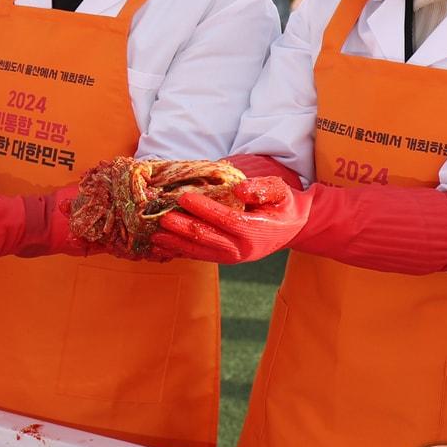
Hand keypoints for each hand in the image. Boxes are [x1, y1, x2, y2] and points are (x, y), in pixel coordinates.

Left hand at [151, 180, 310, 263]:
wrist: (290, 227)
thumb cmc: (282, 204)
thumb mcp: (280, 191)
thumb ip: (264, 188)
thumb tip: (239, 190)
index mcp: (257, 230)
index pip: (227, 220)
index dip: (205, 209)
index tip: (184, 197)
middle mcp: (244, 248)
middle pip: (209, 237)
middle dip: (183, 228)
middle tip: (162, 218)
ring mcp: (234, 256)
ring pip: (201, 251)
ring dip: (177, 244)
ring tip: (156, 236)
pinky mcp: (225, 258)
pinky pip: (201, 256)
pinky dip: (181, 251)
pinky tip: (163, 246)